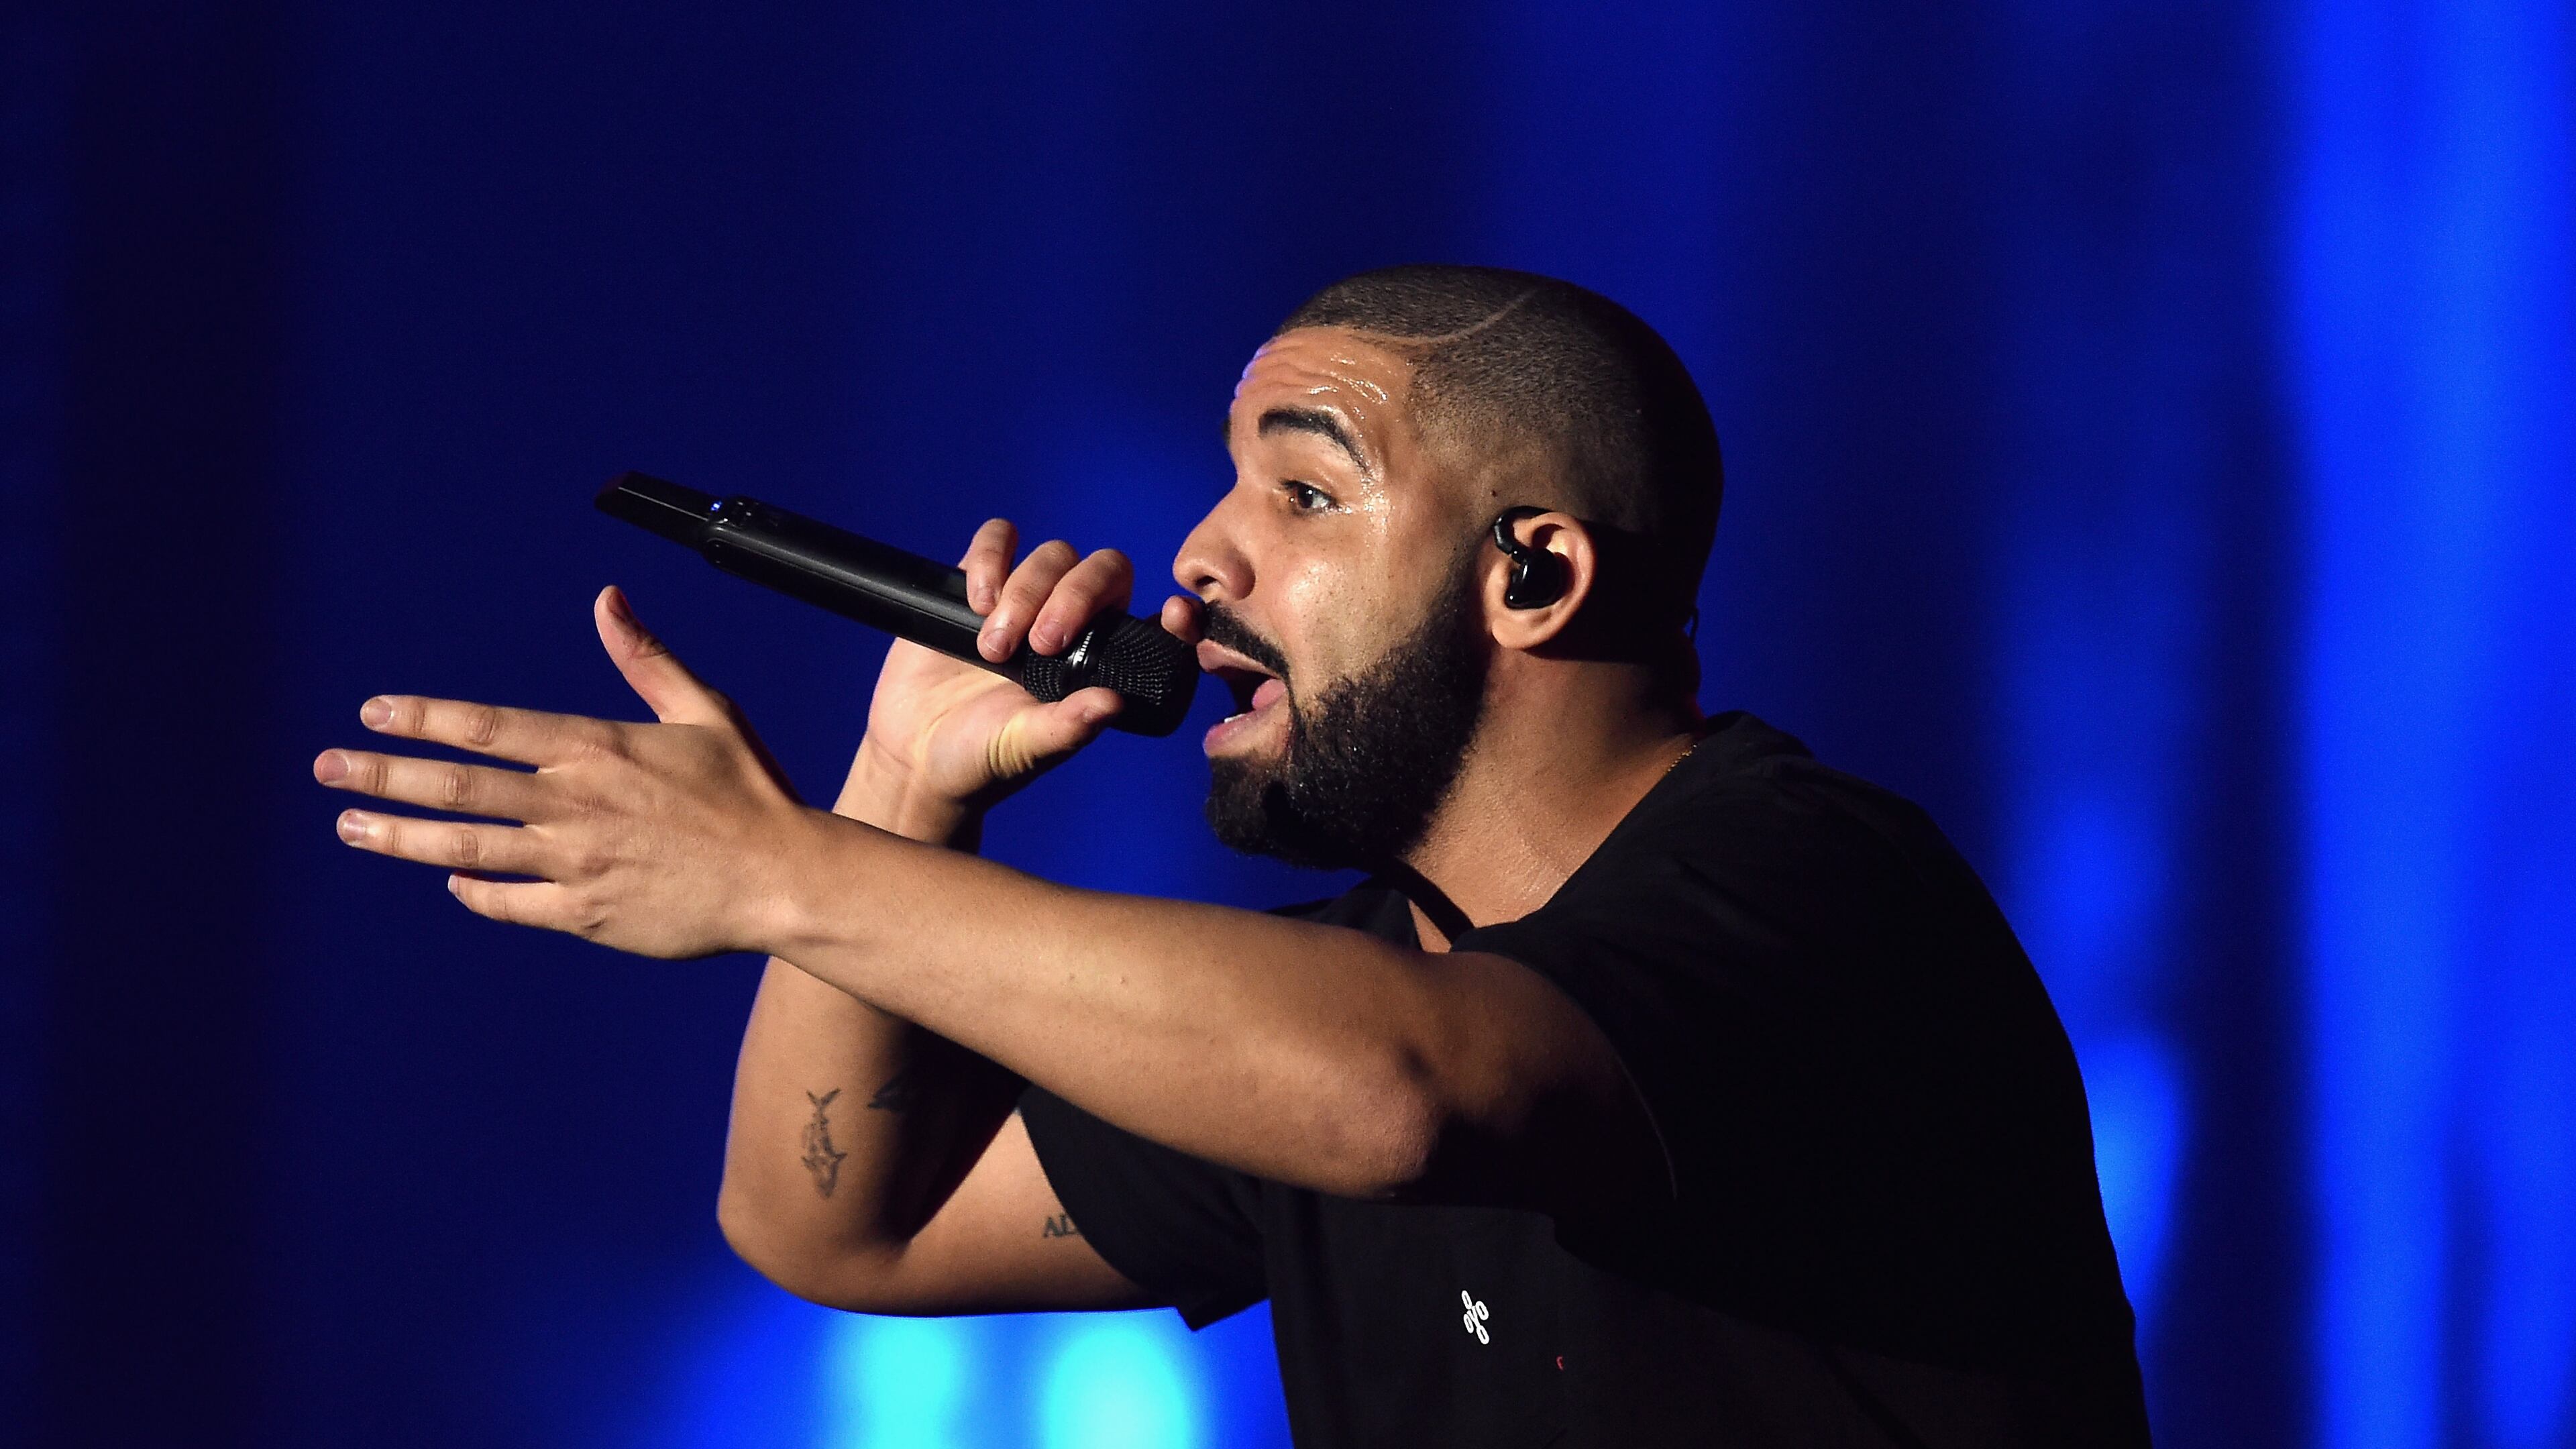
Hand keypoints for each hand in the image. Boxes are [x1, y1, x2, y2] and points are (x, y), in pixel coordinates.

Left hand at [314, 586, 825, 958]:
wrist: (785, 879)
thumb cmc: (749, 791)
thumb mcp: (703, 710)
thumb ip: (645, 658)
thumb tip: (605, 599)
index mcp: (597, 748)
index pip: (487, 728)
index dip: (424, 719)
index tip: (374, 714)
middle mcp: (573, 805)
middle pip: (458, 787)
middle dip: (382, 775)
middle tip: (328, 769)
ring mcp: (574, 865)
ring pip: (465, 848)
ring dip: (400, 836)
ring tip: (350, 825)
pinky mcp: (586, 916)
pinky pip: (509, 904)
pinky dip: (473, 891)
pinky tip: (449, 879)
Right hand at [844, 520, 1199, 828]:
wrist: (916, 753)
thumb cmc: (983, 758)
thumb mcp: (1027, 749)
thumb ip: (1067, 728)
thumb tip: (1112, 704)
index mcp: (1103, 663)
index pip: (1153, 622)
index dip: (1176, 613)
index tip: (1175, 614)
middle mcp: (1074, 623)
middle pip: (1102, 570)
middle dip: (1076, 597)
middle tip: (1041, 645)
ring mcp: (1027, 597)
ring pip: (1054, 554)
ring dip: (1026, 592)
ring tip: (992, 648)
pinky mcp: (978, 581)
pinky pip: (998, 538)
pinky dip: (992, 558)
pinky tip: (976, 602)